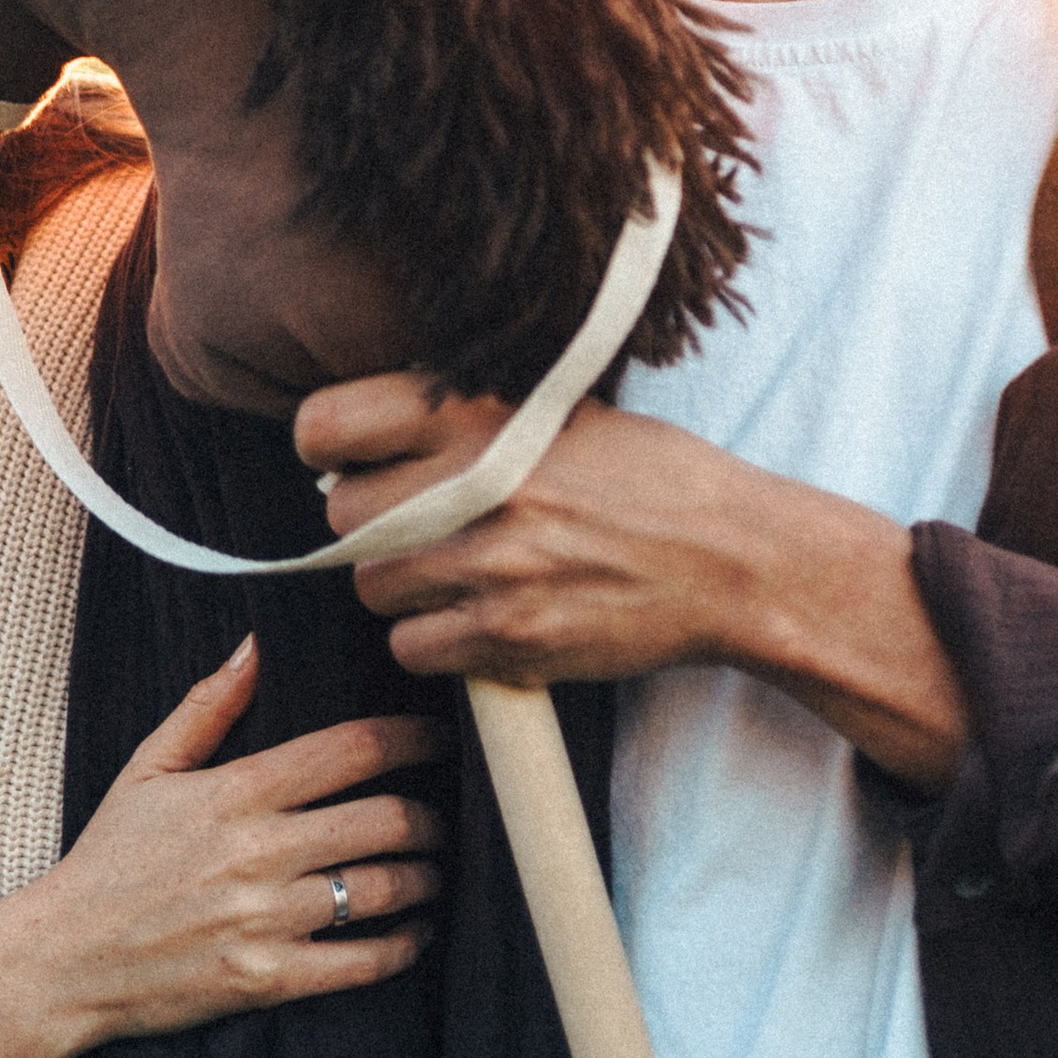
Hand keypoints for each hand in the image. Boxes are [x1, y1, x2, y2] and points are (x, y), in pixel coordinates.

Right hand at [37, 636, 444, 1044]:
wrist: (67, 957)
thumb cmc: (111, 857)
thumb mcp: (148, 769)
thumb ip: (208, 706)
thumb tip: (255, 644)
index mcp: (235, 791)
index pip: (349, 750)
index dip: (410, 737)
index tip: (440, 736)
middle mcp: (257, 852)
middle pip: (383, 819)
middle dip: (429, 816)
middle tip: (443, 816)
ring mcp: (265, 919)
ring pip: (382, 889)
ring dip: (424, 879)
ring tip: (432, 871)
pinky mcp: (267, 979)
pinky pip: (361, 964)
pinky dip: (403, 947)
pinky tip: (414, 934)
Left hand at [295, 378, 760, 683]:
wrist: (732, 559)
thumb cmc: (646, 477)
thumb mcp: (554, 409)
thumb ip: (459, 417)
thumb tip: (359, 441)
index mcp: (477, 414)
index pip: (328, 424)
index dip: (325, 445)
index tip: (347, 458)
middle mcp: (473, 487)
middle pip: (342, 515)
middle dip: (367, 524)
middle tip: (413, 525)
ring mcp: (490, 566)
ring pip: (370, 587)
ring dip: (400, 586)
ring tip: (457, 572)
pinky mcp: (510, 636)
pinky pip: (412, 648)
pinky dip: (432, 640)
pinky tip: (478, 618)